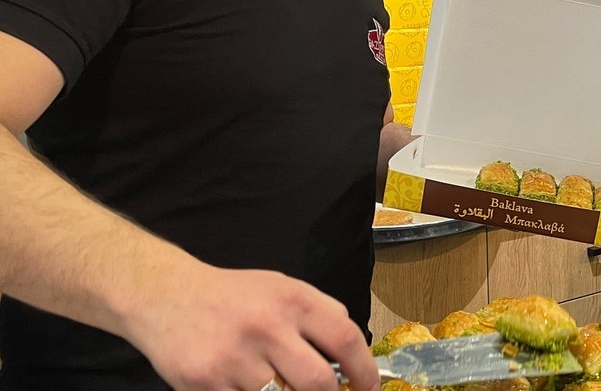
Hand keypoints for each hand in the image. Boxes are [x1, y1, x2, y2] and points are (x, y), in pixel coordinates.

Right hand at [126, 261, 378, 390]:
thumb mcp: (281, 287)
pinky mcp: (206, 384)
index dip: (364, 369)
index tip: (368, 386)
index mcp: (292, 301)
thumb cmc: (232, 296)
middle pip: (318, 382)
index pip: (345, 339)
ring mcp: (235, 359)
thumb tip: (352, 347)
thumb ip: (319, 312)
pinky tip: (252, 388)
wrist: (165, 297)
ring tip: (284, 384)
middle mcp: (266, 327)